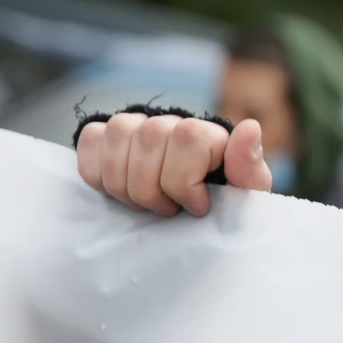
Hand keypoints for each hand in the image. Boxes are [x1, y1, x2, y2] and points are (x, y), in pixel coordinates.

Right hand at [75, 112, 270, 216]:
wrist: (193, 220)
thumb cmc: (222, 210)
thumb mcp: (245, 198)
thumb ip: (249, 168)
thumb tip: (250, 128)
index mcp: (211, 134)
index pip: (188, 137)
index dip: (185, 181)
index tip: (197, 207)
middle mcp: (174, 122)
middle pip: (149, 137)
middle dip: (153, 189)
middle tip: (169, 210)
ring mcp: (140, 125)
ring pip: (117, 134)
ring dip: (124, 183)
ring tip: (146, 205)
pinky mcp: (110, 136)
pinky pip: (92, 138)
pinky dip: (98, 171)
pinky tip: (119, 190)